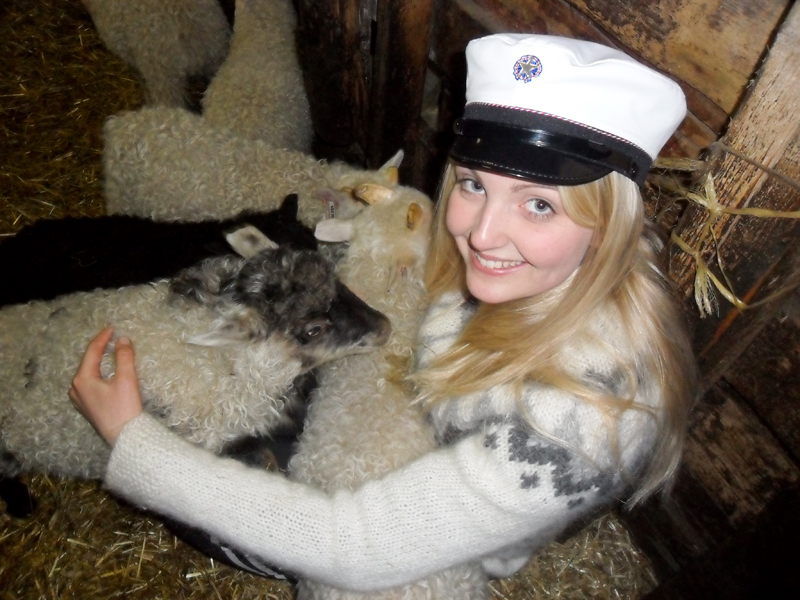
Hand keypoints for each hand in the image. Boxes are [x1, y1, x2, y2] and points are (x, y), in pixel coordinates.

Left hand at [69, 327, 143, 445]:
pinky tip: (107, 371)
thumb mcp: (126, 379)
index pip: (92, 351)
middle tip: (112, 337)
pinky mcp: (87, 407)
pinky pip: (91, 382)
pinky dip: (99, 372)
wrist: (125, 437)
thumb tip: (123, 339)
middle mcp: (76, 388)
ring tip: (111, 351)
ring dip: (99, 361)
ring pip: (89, 372)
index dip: (103, 337)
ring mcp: (80, 399)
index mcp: (82, 379)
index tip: (113, 327)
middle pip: (88, 361)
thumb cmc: (124, 408)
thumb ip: (124, 356)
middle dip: (100, 348)